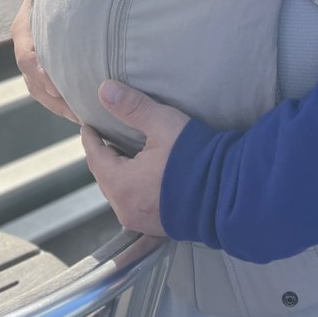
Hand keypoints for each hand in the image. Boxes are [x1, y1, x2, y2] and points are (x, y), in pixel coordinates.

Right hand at [10, 0, 78, 123]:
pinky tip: (85, 114)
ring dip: (60, 106)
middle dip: (53, 96)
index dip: (39, 71)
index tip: (55, 85)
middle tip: (75, 109)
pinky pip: (51, 96)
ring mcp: (34, 65)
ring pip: (41, 92)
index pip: (26, 55)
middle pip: (33, 80)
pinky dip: (65, 106)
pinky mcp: (46, 74)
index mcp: (24, 28)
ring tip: (82, 117)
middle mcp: (26, 48)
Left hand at [81, 82, 189, 236]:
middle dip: (103, 156)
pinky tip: (142, 175)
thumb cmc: (195, 157)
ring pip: (119, 192)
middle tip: (105, 137)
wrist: (229, 194)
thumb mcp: (163, 124)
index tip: (88, 124)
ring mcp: (142, 221)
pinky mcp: (157, 227)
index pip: (95, 158)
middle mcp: (126, 209)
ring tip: (123, 153)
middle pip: (105, 177)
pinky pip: (134, 203)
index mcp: (122, 185)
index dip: (91, 139)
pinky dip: (132, 187)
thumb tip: (103, 90)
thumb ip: (132, 107)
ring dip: (118, 173)